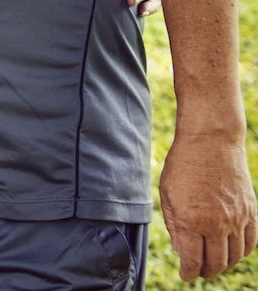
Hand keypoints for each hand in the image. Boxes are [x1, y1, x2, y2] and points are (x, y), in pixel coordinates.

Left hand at [159, 130, 256, 279]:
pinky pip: (250, 242)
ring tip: (214, 263)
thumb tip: (181, 250)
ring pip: (234, 256)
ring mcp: (237, 219)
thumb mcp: (168, 195)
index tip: (185, 274)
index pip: (193, 261)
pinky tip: (232, 251)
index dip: (188, 272)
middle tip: (198, 271)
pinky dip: (241, 252)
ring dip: (224, 265)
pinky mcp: (251, 212)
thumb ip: (175, 225)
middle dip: (205, 271)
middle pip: (215, 263)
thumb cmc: (183, 166)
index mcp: (192, 222)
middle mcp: (217, 224)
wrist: (211, 142)